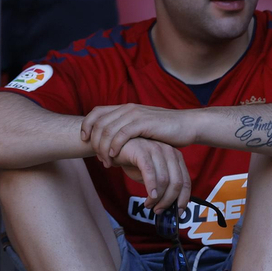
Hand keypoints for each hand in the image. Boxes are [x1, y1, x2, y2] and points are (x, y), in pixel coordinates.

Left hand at [82, 103, 196, 161]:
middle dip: (95, 142)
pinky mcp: (144, 123)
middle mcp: (127, 108)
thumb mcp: (141, 127)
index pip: (96, 112)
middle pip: (99, 123)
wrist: (187, 126)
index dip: (86, 125)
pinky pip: (122, 134)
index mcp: (124, 108)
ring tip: (107, 162)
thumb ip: (126, 130)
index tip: (84, 140)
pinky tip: (114, 156)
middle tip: (99, 159)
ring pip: (108, 130)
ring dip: (103, 148)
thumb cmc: (164, 131)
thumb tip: (110, 141)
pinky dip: (114, 145)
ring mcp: (135, 114)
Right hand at [107, 137, 191, 212]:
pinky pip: (150, 172)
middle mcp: (169, 151)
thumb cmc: (134, 161)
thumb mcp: (152, 174)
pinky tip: (149, 197)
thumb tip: (169, 206)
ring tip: (149, 205)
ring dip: (158, 198)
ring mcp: (156, 149)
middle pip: (177, 183)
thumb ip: (162, 186)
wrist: (114, 147)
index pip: (185, 181)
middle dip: (169, 201)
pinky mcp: (142, 150)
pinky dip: (151, 187)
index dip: (183, 199)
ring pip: (164, 180)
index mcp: (175, 157)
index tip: (178, 212)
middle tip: (159, 210)